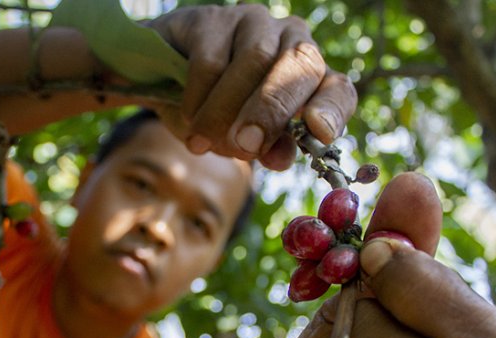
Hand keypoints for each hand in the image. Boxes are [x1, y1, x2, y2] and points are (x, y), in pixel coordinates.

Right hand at [148, 4, 356, 169]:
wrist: (159, 82)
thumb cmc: (212, 111)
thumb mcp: (240, 139)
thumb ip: (265, 148)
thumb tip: (281, 159)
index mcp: (307, 76)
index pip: (336, 89)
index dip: (332, 109)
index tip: (320, 132)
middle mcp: (290, 40)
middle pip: (300, 64)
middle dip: (272, 110)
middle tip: (246, 145)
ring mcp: (253, 23)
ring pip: (255, 59)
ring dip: (225, 110)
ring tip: (201, 142)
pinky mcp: (212, 20)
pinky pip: (211, 60)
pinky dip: (198, 97)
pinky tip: (187, 116)